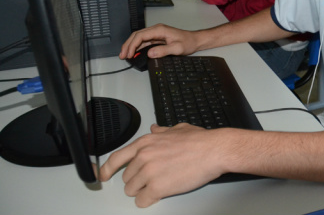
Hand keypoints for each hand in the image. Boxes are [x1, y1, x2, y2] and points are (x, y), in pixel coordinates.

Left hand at [99, 124, 226, 207]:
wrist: (214, 151)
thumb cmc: (200, 141)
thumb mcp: (177, 129)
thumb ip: (162, 131)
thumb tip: (155, 128)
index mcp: (145, 142)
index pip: (116, 158)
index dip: (107, 169)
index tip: (103, 175)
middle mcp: (143, 156)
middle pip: (127, 177)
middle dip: (137, 180)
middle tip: (153, 178)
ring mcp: (148, 173)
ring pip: (133, 191)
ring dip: (143, 190)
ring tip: (160, 185)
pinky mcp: (157, 188)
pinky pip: (143, 201)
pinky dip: (149, 200)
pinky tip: (159, 194)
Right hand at [119, 23, 200, 59]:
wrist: (195, 40)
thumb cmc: (188, 42)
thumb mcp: (177, 48)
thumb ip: (163, 50)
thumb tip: (150, 53)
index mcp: (159, 30)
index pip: (141, 36)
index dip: (132, 45)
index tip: (128, 54)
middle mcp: (156, 30)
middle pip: (137, 35)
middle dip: (128, 45)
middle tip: (122, 55)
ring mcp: (156, 34)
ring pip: (139, 38)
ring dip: (131, 46)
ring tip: (125, 55)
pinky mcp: (157, 38)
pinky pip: (144, 42)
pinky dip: (137, 47)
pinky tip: (134, 53)